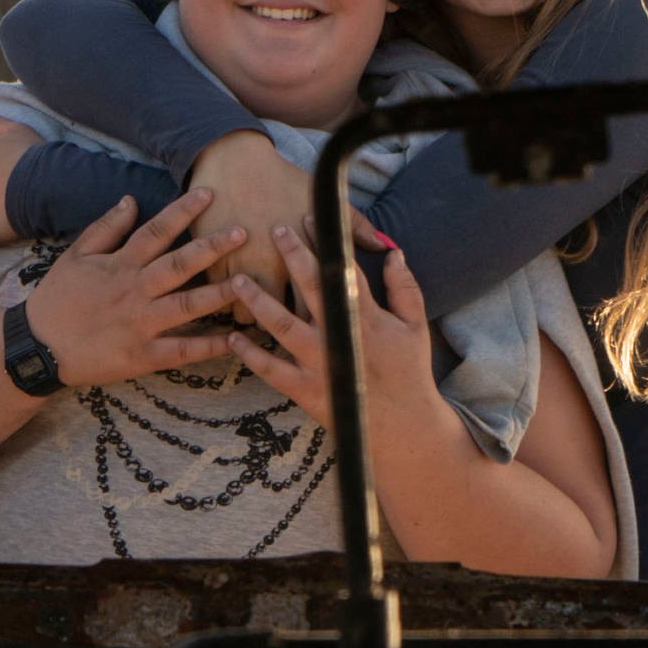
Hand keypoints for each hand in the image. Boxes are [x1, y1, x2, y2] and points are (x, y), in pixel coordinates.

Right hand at [27, 189, 250, 388]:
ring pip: (187, 307)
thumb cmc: (57, 299)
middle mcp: (134, 291)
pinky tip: (233, 340)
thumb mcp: (75, 256)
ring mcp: (140, 325)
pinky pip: (181, 351)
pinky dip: (207, 347)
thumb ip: (105, 228)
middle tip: (244, 232)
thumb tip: (131, 199)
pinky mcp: (142, 356)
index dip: (183, 211)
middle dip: (212, 247)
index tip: (210, 194)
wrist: (39, 347)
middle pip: (179, 265)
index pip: (156, 231)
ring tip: (247, 283)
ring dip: (218, 294)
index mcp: (120, 265)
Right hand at [186, 133, 385, 324]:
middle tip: (291, 332)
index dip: (318, 322)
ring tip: (259, 318)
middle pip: (279, 320)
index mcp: (302, 258)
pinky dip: (225, 303)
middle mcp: (271, 268)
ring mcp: (239, 267)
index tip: (321, 326)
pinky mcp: (213, 264)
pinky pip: (218, 299)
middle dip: (285, 330)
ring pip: (244, 315)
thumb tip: (384, 247)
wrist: (236, 162)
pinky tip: (233, 301)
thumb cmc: (283, 179)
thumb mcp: (321, 200)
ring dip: (252, 317)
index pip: (315, 307)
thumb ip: (354, 226)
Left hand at [225, 226, 432, 432]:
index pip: (343, 270)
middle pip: (311, 289)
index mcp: (367, 318)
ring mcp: (320, 364)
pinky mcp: (305, 390)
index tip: (308, 217)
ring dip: (258, 301)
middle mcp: (340, 336)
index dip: (325, 242)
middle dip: (291, 256)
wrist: (403, 430)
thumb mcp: (415, 328)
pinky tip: (232, 338)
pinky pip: (271, 370)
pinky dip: (251, 355)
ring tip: (237, 279)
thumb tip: (394, 251)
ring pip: (282, 326)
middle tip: (272, 229)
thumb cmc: (410, 374)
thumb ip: (404, 288)